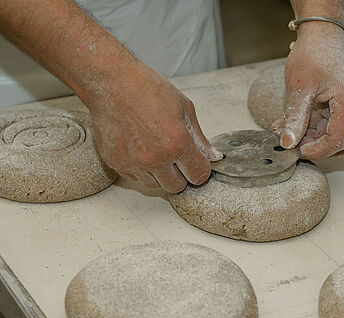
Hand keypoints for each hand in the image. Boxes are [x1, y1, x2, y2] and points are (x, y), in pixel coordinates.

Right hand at [82, 63, 222, 192]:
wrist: (111, 82)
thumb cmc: (147, 89)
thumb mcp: (185, 108)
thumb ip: (199, 138)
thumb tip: (211, 156)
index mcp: (176, 144)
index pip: (199, 175)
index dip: (200, 169)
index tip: (197, 163)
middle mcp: (155, 158)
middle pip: (177, 187)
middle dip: (181, 174)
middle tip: (177, 156)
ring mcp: (133, 163)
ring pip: (155, 185)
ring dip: (160, 174)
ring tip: (156, 149)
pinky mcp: (116, 163)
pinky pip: (135, 177)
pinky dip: (141, 169)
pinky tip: (140, 148)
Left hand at [273, 22, 343, 159]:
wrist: (322, 32)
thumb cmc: (313, 52)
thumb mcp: (299, 87)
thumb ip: (294, 117)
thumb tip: (287, 143)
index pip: (338, 139)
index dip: (317, 150)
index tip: (296, 150)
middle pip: (341, 142)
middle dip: (316, 146)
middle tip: (291, 143)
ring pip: (334, 135)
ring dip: (310, 136)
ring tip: (285, 129)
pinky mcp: (343, 104)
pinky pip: (330, 124)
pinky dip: (312, 126)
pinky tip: (291, 122)